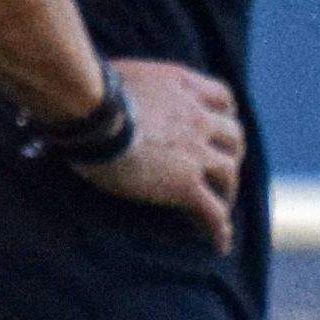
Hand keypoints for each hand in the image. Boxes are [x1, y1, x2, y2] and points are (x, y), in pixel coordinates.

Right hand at [83, 55, 246, 246]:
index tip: (218, 125)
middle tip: (219, 169)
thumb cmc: (87, 92)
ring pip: (228, 174)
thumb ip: (126, 85)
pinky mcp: (185, 184)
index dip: (224, 114)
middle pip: (233, 136)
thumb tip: (99, 92)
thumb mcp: (117, 75)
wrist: (92, 113)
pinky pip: (212, 211)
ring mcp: (195, 152)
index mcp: (182, 85)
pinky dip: (219, 229)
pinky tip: (219, 244)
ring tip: (220, 208)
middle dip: (230, 153)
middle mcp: (197, 116)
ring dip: (227, 191)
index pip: (222, 97)